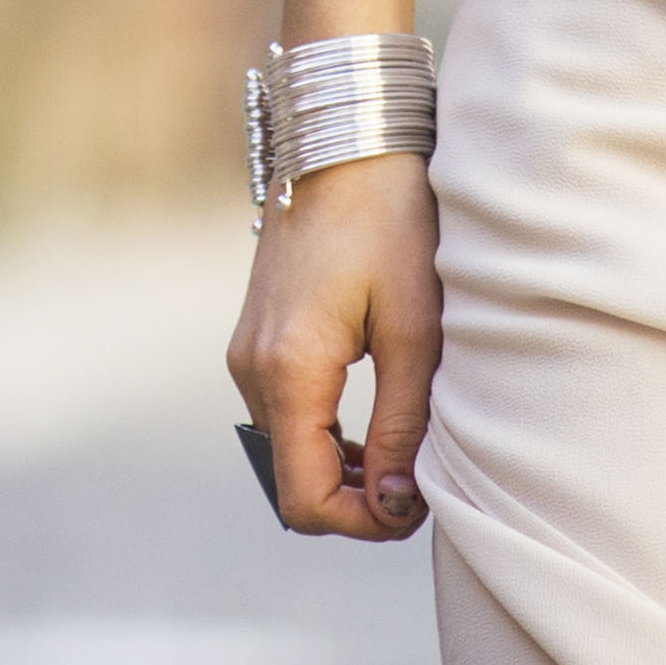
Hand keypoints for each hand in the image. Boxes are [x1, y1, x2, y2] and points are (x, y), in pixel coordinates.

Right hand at [223, 150, 438, 538]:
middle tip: (419, 483)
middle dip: (355, 501)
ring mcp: (246, 352)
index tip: (415, 505)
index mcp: (288, 372)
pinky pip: (282, 415)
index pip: (305, 499)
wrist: (344, 141)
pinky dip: (324, 436)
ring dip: (342, 469)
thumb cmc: (390, 224)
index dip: (362, 524)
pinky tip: (373, 419)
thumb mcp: (416, 329)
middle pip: (291, 483)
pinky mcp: (255, 338)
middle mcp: (251, 369)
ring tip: (404, 451)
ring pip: (286, 452)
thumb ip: (404, 424)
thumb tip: (396, 505)